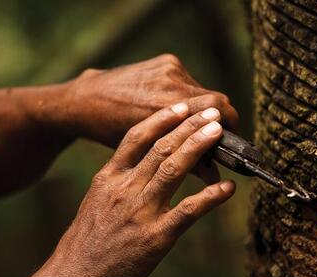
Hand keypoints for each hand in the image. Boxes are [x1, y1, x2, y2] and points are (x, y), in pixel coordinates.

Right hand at [0, 102, 235, 276]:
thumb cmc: (84, 241)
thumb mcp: (95, 201)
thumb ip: (116, 182)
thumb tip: (139, 168)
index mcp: (108, 178)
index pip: (136, 138)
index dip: (161, 119)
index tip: (181, 107)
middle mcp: (124, 189)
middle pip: (161, 148)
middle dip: (189, 126)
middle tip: (211, 113)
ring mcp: (140, 212)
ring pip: (174, 169)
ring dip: (199, 147)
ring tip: (218, 132)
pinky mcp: (156, 237)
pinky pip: (188, 211)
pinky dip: (210, 197)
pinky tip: (227, 188)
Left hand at [64, 54, 238, 146]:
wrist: (87, 99)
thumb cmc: (111, 131)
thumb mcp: (146, 151)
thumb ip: (184, 162)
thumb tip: (215, 177)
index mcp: (167, 106)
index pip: (220, 110)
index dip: (229, 127)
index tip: (227, 141)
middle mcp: (171, 83)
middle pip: (215, 100)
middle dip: (216, 120)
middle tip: (213, 137)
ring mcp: (169, 68)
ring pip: (202, 91)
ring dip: (200, 110)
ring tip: (187, 126)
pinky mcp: (166, 60)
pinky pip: (188, 81)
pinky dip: (186, 97)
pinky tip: (171, 108)